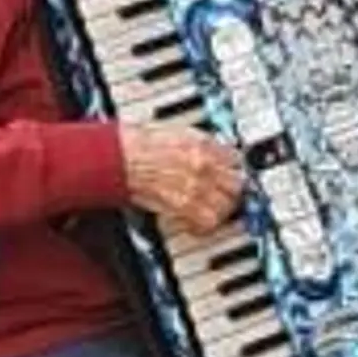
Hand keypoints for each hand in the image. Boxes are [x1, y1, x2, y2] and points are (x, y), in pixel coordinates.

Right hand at [120, 125, 244, 235]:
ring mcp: (194, 187)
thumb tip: (215, 152)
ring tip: (216, 211)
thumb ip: (201, 143)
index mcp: (203, 145)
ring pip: (225, 206)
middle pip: (236, 184)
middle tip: (227, 195)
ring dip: (222, 210)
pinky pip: (206, 221)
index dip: (235, 169)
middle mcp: (203, 165)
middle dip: (233, 190)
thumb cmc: (140, 144)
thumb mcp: (178, 132)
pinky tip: (199, 222)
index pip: (236, 159)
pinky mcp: (181, 206)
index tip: (233, 174)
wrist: (121, 156)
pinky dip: (205, 224)